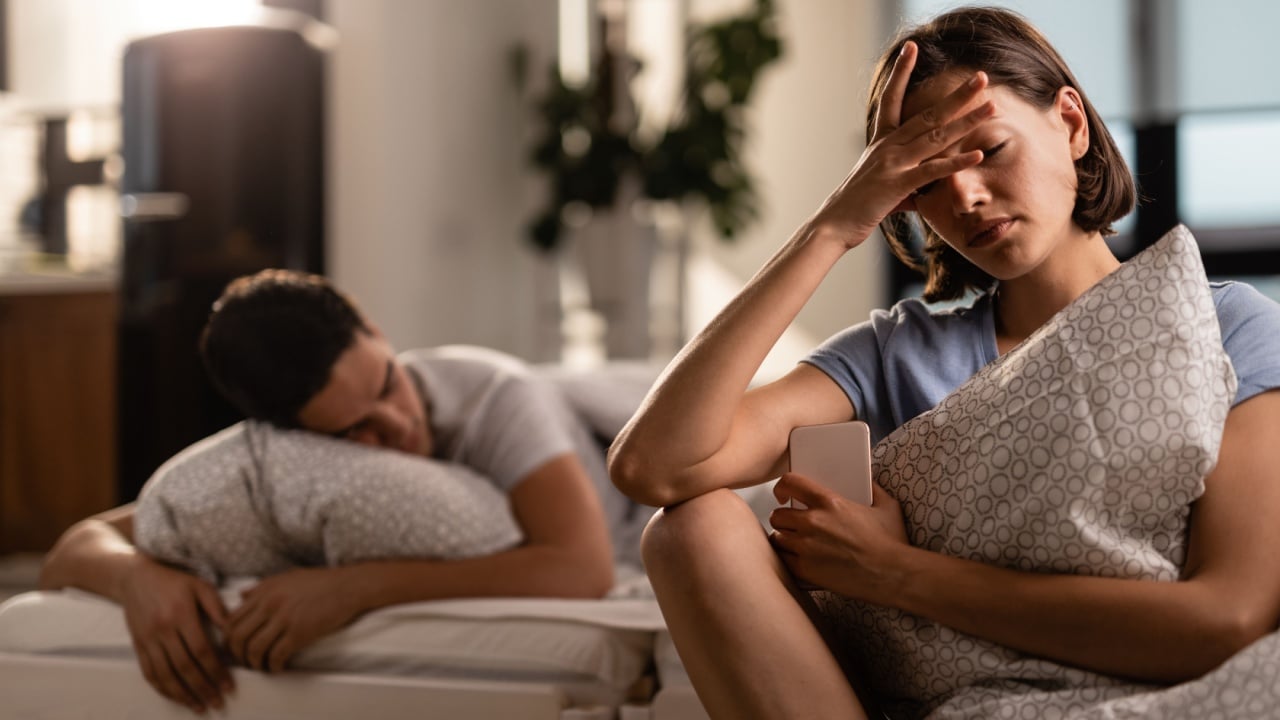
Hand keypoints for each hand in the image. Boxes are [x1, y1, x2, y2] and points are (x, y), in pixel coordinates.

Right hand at [119, 556, 231, 713]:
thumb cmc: (174, 580)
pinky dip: (163, 688)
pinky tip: (176, 696)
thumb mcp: (200, 586)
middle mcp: (162, 630)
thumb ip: (218, 608)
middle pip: (184, 667)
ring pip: (165, 675)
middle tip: (218, 703)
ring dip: (182, 695)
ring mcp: (148, 640)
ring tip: (199, 706)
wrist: (135, 577)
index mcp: (181, 615)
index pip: (202, 651)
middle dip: (203, 688)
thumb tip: (234, 631)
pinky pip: (149, 672)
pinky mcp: (138, 645)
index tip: (228, 686)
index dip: (216, 671)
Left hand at [225, 566, 363, 672]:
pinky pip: (276, 655)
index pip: (232, 618)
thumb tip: (241, 595)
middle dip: (237, 654)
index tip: (235, 647)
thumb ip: (261, 586)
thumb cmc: (321, 581)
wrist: (349, 586)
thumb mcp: (287, 577)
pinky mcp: (300, 632)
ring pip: (254, 648)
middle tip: (245, 661)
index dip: (229, 637)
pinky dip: (273, 666)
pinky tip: (278, 668)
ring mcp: (284, 618)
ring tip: (261, 667)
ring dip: (254, 663)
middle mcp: (270, 604)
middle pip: (238, 636)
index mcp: (265, 590)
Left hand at [768, 472, 909, 602]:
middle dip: (783, 519)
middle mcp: (813, 522)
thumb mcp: (887, 507)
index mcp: (829, 503)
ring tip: (795, 544)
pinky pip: (782, 560)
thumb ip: (875, 490)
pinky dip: (787, 559)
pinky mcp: (805, 569)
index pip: (790, 483)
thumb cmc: (890, 543)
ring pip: (777, 538)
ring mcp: (806, 547)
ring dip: (784, 540)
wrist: (891, 575)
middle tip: (792, 525)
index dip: (782, 487)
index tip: (783, 494)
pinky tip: (797, 560)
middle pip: (777, 515)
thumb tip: (870, 482)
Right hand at [810, 40, 994, 248]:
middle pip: (928, 113)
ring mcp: (893, 164)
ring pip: (936, 136)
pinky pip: (932, 171)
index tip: (911, 47)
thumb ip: (909, 187)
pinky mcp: (897, 184)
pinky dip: (956, 162)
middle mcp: (888, 146)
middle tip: (981, 77)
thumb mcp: (884, 189)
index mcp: (882, 142)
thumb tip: (923, 195)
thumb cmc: (855, 208)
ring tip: (991, 106)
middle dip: (957, 95)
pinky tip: (978, 154)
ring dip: (966, 121)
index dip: (901, 72)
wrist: (832, 224)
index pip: (891, 98)